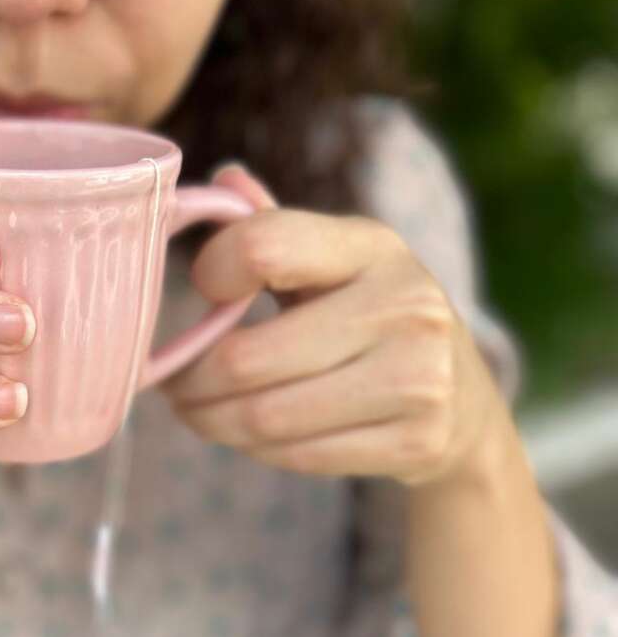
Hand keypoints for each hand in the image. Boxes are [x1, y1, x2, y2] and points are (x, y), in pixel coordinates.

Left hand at [161, 165, 502, 487]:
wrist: (466, 406)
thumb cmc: (372, 318)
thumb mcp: (337, 261)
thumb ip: (275, 229)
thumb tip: (222, 180)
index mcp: (372, 245)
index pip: (261, 247)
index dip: (210, 272)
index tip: (199, 294)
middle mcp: (405, 305)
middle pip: (246, 358)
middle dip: (189, 380)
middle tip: (170, 385)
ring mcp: (418, 378)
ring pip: (264, 417)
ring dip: (210, 422)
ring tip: (195, 413)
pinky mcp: (416, 444)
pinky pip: (296, 456)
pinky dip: (253, 451)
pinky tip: (245, 436)